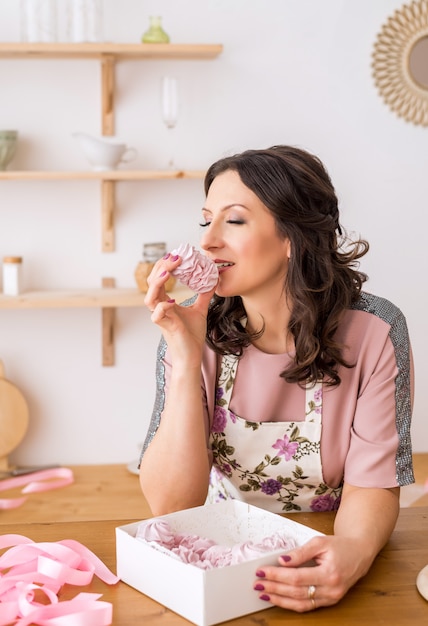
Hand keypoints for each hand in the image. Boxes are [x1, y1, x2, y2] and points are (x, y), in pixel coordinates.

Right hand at [144, 253, 215, 365]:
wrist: (192, 355)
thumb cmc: (192, 335)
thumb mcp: (200, 309)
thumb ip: (204, 294)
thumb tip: (213, 280)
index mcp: (164, 301)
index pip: (158, 278)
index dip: (164, 265)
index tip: (177, 255)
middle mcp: (159, 308)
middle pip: (150, 283)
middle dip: (161, 268)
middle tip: (175, 257)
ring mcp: (160, 318)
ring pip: (149, 297)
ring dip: (157, 283)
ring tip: (169, 271)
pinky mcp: (165, 328)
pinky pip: (157, 315)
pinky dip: (162, 307)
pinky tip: (171, 301)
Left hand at [253, 534, 368, 611]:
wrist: (360, 553)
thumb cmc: (341, 546)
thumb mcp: (320, 542)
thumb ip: (300, 553)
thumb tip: (282, 561)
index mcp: (329, 573)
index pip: (296, 577)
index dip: (277, 576)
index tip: (262, 572)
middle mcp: (331, 589)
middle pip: (296, 592)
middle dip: (274, 588)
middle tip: (257, 583)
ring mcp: (331, 598)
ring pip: (301, 604)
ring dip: (280, 600)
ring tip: (263, 594)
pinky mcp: (330, 601)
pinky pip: (308, 606)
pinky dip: (291, 604)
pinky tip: (278, 599)